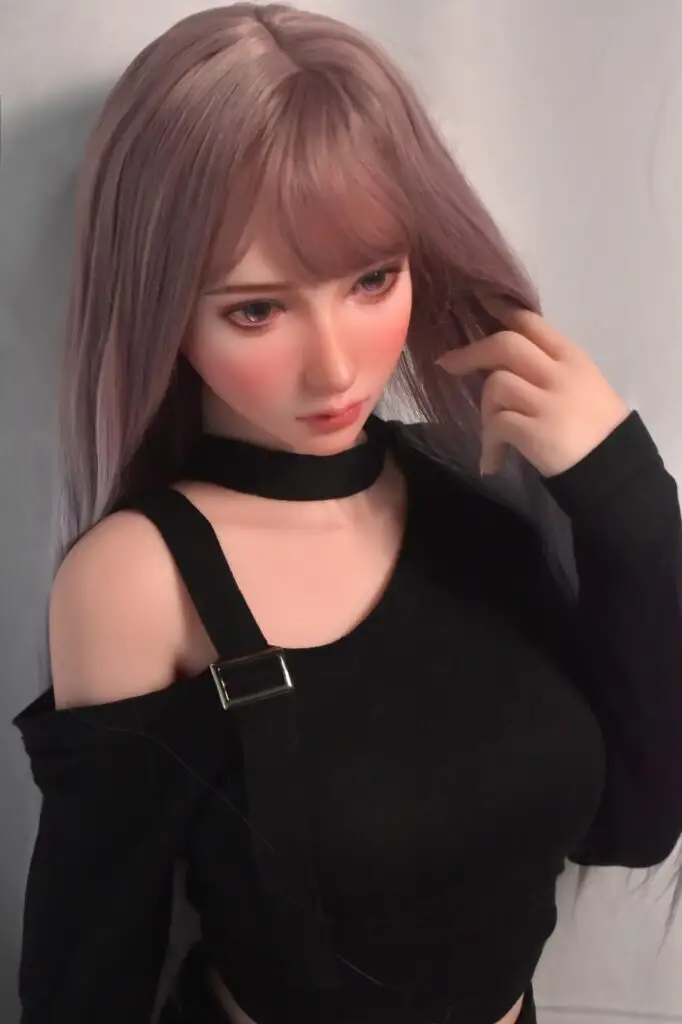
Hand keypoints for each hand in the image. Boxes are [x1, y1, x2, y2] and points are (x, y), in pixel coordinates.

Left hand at [435, 295, 629, 476]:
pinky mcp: (535, 431)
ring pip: (496, 385)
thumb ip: (547, 367)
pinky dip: (489, 444)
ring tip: (495, 437)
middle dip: (470, 353)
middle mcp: (559, 373)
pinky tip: (493, 461)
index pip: (530, 322)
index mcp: (571, 357)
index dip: (500, 309)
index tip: (478, 301)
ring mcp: (547, 402)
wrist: (613, 467)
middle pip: (505, 344)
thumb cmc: (596, 426)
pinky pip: (496, 425)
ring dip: (486, 412)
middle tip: (448, 364)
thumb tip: (499, 361)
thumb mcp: (581, 383)